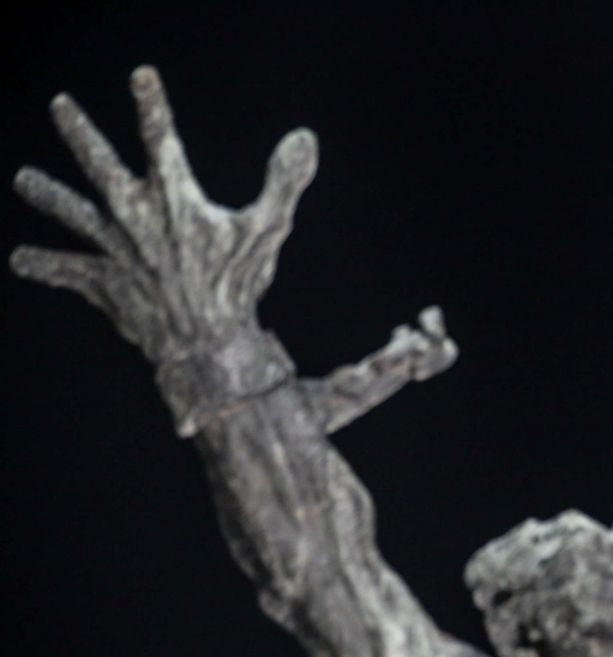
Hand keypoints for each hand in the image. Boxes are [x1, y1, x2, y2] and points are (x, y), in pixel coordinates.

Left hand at [11, 66, 316, 362]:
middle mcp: (135, 218)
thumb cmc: (239, 286)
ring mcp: (115, 250)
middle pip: (99, 165)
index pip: (161, 139)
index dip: (151, 105)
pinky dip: (46, 264)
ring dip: (48, 196)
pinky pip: (70, 269)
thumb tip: (304, 137)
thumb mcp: (269, 229)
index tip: (141, 76)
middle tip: (61, 105)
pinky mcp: (105, 281)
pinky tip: (21, 260)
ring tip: (23, 180)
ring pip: (74, 214)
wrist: (204, 344)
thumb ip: (285, 180)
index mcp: (174, 200)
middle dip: (80, 134)